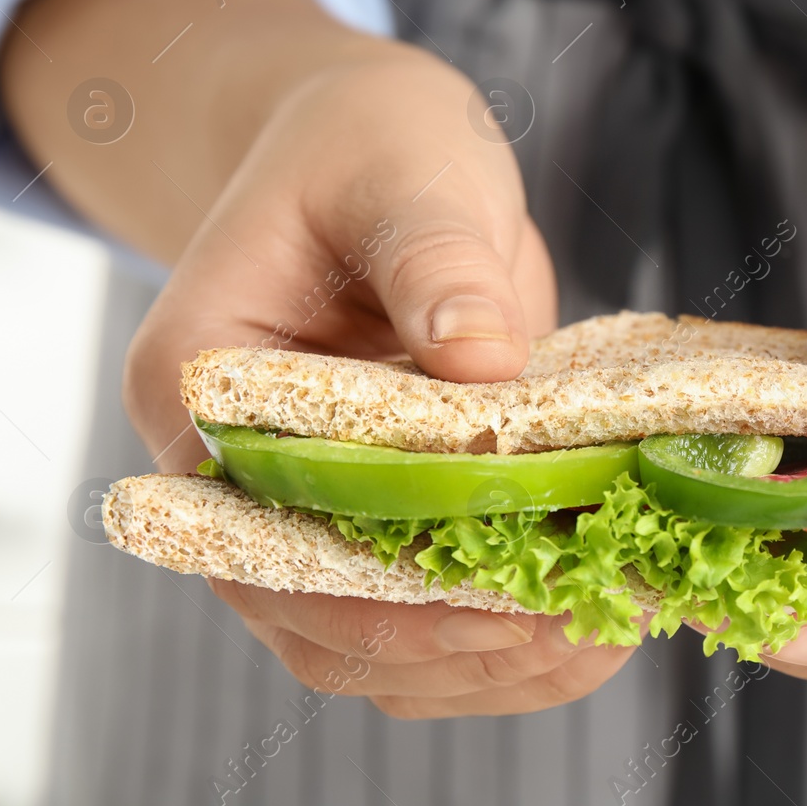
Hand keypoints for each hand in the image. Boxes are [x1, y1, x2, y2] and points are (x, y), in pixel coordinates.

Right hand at [123, 48, 630, 716]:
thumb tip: (481, 359)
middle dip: (443, 643)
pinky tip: (593, 622)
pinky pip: (423, 610)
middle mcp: (235, 466)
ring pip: (366, 639)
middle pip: (308, 610)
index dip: (368, 588)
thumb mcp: (406, 172)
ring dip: (482, 662)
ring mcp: (309, 498)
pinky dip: (501, 637)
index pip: (252, 527)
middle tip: (579, 630)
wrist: (375, 152)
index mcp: (200, 379)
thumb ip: (435, 259)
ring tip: (606, 634)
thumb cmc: (370, 143)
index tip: (497, 601)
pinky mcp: (383, 510)